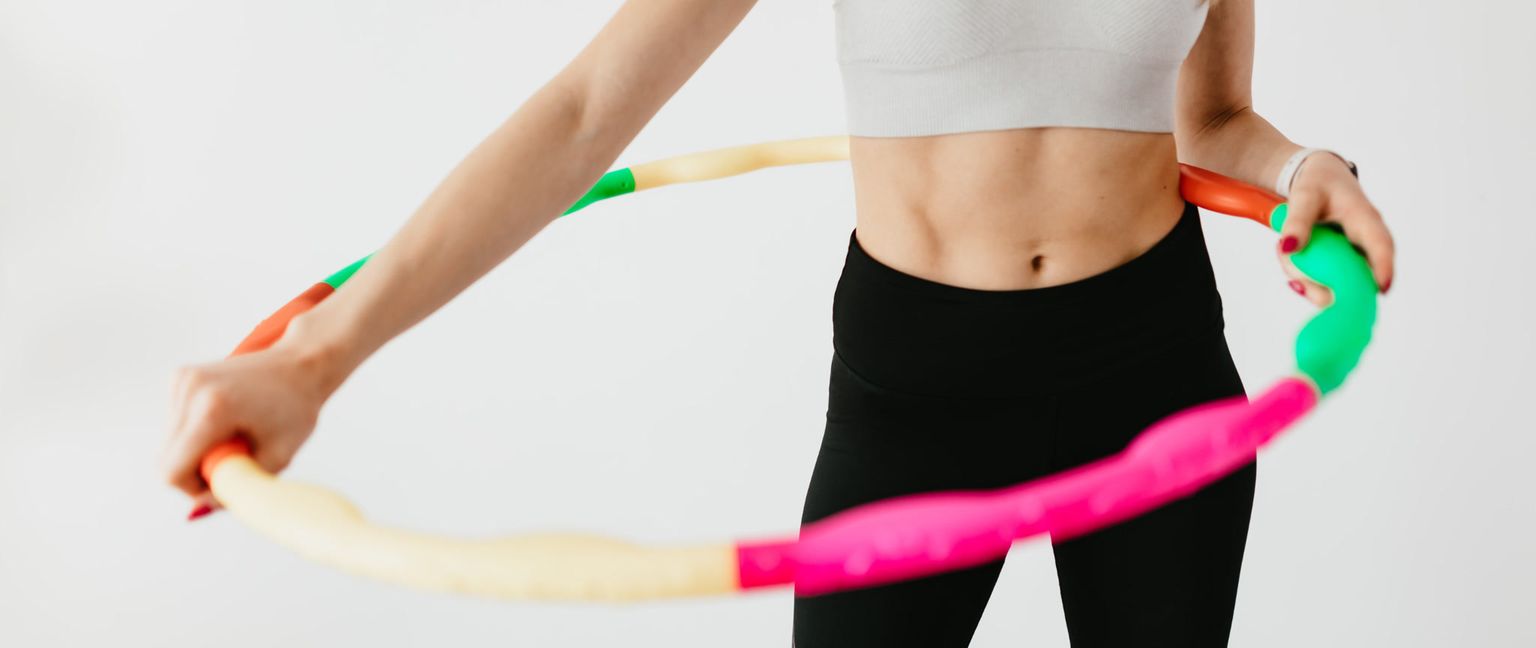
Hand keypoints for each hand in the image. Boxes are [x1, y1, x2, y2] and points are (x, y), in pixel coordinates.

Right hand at [162, 324, 346, 518]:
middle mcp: (190, 390)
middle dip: (196, 470)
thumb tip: (195, 512)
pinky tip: (227, 420)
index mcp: (213, 409)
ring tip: (236, 435)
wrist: (302, 364)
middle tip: (237, 459)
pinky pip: (176, 424)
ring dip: (197, 451)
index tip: (223, 482)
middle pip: (166, 459)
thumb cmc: (296, 410)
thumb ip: (237, 487)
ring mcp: (183, 379)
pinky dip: (196, 433)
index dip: (193, 488)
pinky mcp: (181, 377)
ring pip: (169, 443)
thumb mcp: (277, 457)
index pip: (173, 470)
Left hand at [1275, 152, 1394, 306]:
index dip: (1384, 269)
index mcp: (1366, 220)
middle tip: (1294, 281)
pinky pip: (1322, 280)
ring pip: (1336, 285)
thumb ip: (1297, 221)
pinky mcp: (1340, 265)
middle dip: (1322, 286)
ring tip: (1282, 249)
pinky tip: (1287, 252)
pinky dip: (1300, 272)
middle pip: (1358, 278)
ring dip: (1303, 275)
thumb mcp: (1305, 196)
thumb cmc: (1319, 184)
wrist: (1319, 180)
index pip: (1381, 246)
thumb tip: (1289, 248)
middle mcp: (1366, 243)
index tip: (1381, 289)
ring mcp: (1354, 256)